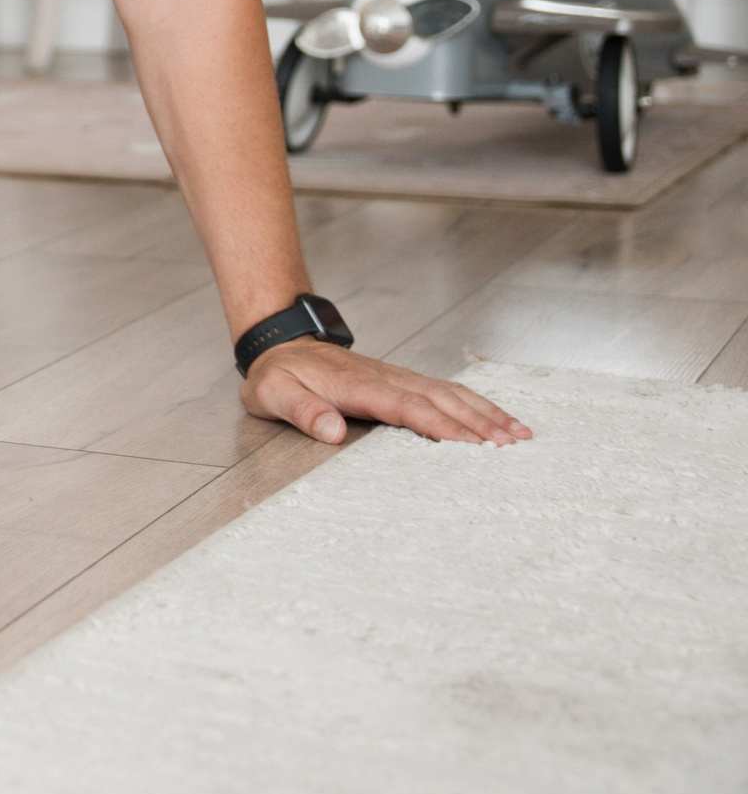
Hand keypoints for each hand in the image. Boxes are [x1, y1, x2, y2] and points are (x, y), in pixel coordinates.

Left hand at [242, 340, 532, 446]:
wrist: (281, 346)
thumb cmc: (277, 376)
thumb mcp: (273, 394)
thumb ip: (302, 412)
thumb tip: (332, 432)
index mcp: (358, 386)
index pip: (406, 407)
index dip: (439, 426)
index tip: (470, 445)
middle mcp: (386, 378)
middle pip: (440, 400)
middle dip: (478, 422)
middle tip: (512, 447)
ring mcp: (397, 376)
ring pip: (450, 393)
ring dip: (486, 412)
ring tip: (521, 434)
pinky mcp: (403, 380)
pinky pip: (445, 391)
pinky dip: (476, 404)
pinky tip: (497, 417)